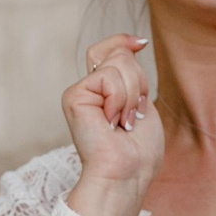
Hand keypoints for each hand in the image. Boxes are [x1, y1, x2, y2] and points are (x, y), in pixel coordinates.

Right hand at [63, 35, 161, 215]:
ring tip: (123, 122)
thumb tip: (134, 42)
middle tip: (133, 115)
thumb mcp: (142, 101)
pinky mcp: (73, 96)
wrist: (127, 174)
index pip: (108, 49)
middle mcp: (89, 88)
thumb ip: (132, 72)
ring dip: (132, 95)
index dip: (123, 41)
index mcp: (104, 91)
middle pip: (119, 54)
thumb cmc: (139, 151)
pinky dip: (120, 100)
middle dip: (139, 82)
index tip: (140, 44)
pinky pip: (108, 78)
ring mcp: (80, 91)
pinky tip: (112, 123)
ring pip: (119, 63)